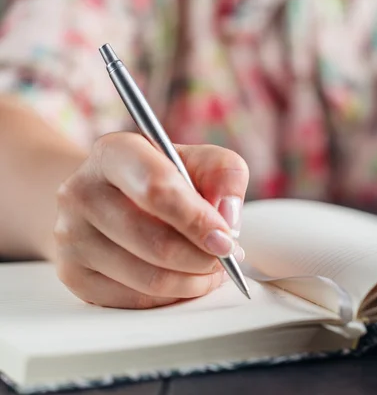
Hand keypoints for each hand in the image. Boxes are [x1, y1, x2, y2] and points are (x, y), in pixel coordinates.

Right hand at [52, 132, 247, 308]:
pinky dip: (172, 296)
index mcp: (114, 152)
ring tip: (212, 269)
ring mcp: (71, 236)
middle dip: (203, 258)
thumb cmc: (163, 178)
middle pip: (155, 243)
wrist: (109, 197)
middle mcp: (81, 192)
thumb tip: (227, 220)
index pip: (156, 188)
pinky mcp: (73, 274)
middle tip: (226, 257)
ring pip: (149, 279)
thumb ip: (225, 176)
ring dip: (194, 281)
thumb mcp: (200, 161)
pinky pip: (136, 300)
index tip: (226, 240)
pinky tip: (185, 279)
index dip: (198, 220)